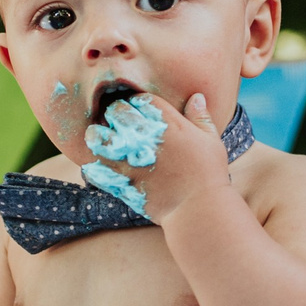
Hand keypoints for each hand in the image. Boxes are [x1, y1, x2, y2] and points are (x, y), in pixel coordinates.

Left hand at [87, 91, 230, 223]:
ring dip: (98, 137)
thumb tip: (196, 97)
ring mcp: (128, 157)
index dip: (136, 104)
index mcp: (166, 121)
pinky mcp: (119, 180)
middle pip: (115, 111)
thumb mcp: (211, 140)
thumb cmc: (208, 174)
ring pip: (96, 137)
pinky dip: (95, 166)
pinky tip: (102, 166)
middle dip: (116, 115)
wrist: (198, 208)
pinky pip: (94, 167)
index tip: (139, 112)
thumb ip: (200, 117)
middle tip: (120, 125)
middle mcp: (143, 135)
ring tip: (104, 142)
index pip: (139, 99)